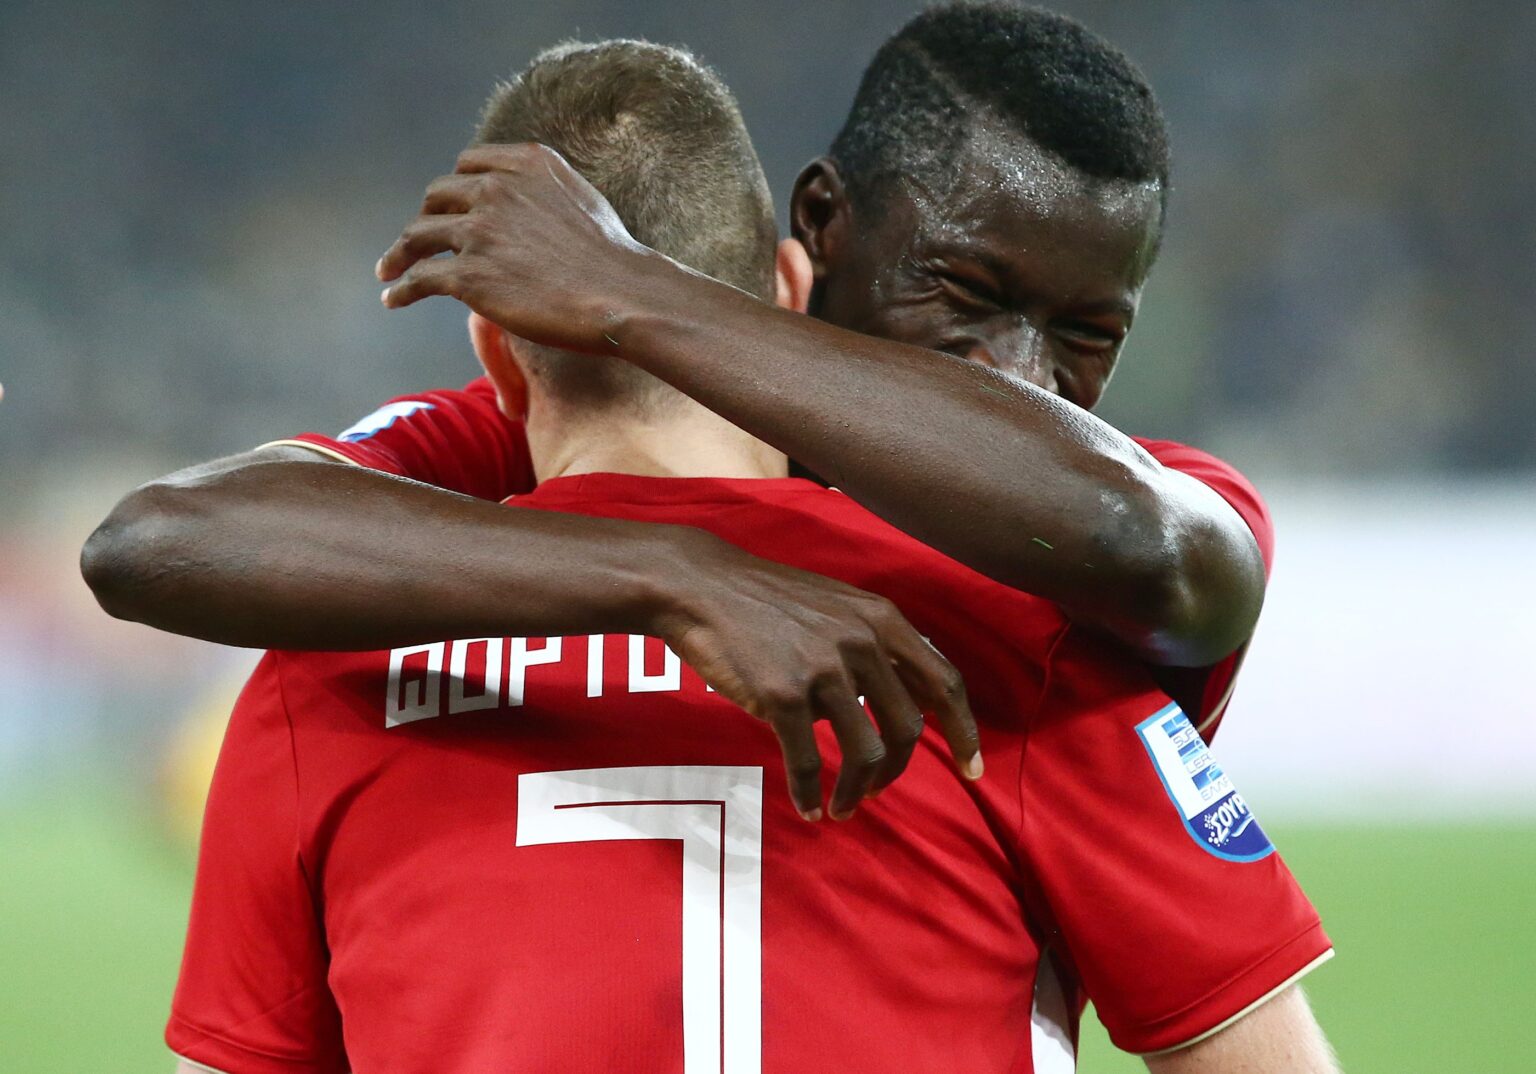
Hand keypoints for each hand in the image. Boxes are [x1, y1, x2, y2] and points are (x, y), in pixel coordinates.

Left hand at [376, 143, 653, 352]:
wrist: (622, 295)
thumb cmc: (614, 259)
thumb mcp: (582, 200)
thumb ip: (544, 193)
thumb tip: (531, 210)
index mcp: (525, 162)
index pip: (469, 164)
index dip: (455, 188)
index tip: (448, 208)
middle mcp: (495, 188)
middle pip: (437, 196)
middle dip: (426, 218)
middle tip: (419, 242)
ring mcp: (478, 230)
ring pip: (418, 235)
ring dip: (399, 253)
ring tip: (389, 270)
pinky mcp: (468, 275)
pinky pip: (420, 278)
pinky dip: (401, 289)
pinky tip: (393, 300)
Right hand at [653, 530, 981, 822]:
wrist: (702, 587)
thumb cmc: (768, 601)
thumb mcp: (838, 608)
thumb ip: (874, 646)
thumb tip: (901, 701)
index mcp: (883, 620)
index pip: (945, 683)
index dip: (965, 732)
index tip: (973, 771)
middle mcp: (862, 643)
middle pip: (907, 728)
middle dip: (897, 772)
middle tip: (878, 792)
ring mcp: (823, 669)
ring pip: (865, 753)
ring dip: (857, 791)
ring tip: (844, 807)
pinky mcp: (782, 694)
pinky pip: (806, 761)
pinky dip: (809, 793)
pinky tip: (809, 808)